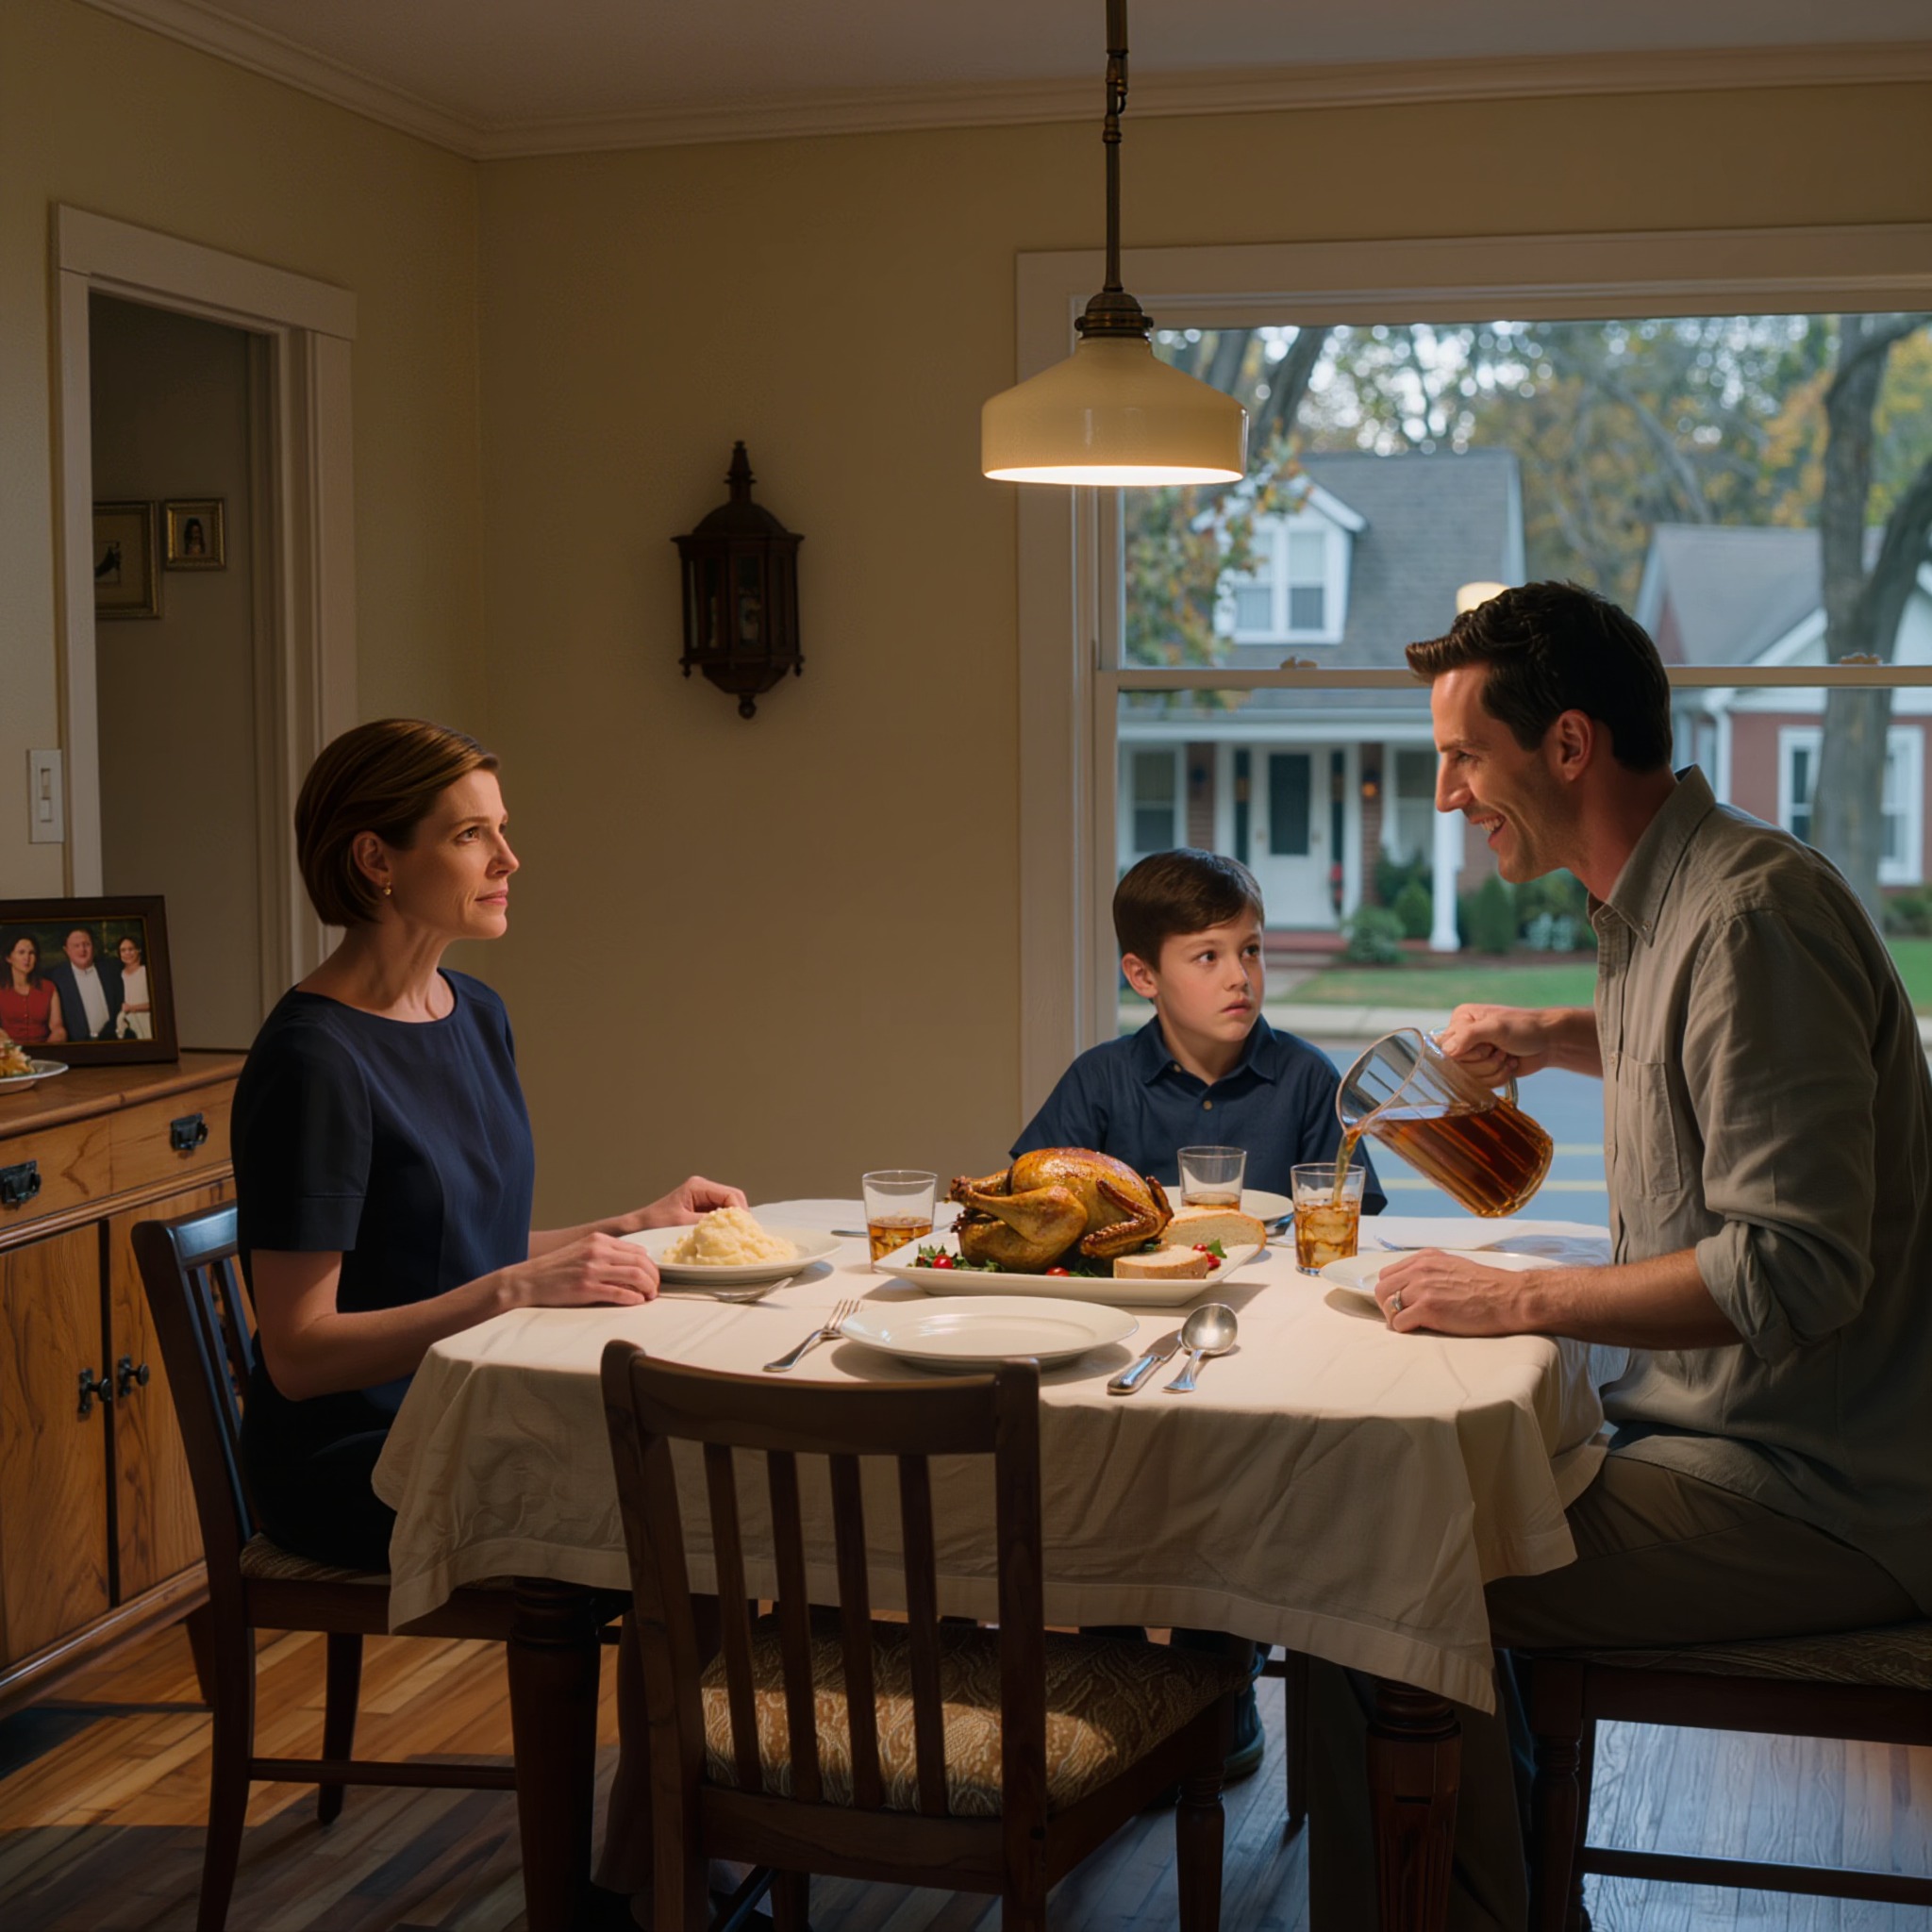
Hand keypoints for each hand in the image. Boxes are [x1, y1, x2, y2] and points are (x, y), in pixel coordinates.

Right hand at [503, 1231, 659, 1307]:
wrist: (529, 1280)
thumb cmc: (556, 1268)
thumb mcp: (582, 1250)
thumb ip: (607, 1253)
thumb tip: (636, 1262)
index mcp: (599, 1240)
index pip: (637, 1250)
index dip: (651, 1266)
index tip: (653, 1277)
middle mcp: (597, 1251)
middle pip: (641, 1262)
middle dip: (654, 1277)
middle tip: (655, 1289)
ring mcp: (592, 1269)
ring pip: (635, 1275)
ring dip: (648, 1288)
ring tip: (649, 1297)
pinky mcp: (586, 1288)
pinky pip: (619, 1293)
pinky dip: (633, 1298)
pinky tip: (637, 1302)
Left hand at [631, 1174, 748, 1229]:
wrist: (641, 1226)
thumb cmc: (656, 1223)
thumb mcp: (683, 1223)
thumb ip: (707, 1222)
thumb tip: (729, 1227)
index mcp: (698, 1186)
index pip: (730, 1194)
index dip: (739, 1210)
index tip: (743, 1227)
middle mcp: (703, 1187)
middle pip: (733, 1197)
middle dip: (739, 1214)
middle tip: (743, 1232)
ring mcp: (703, 1196)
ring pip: (729, 1204)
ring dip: (733, 1218)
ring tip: (735, 1234)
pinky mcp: (701, 1206)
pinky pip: (720, 1211)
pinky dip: (725, 1222)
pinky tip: (725, 1233)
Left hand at [1375, 1250, 1529, 1335]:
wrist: (1508, 1298)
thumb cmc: (1487, 1287)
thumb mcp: (1453, 1267)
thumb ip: (1431, 1272)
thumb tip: (1414, 1287)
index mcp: (1425, 1258)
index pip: (1388, 1273)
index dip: (1392, 1290)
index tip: (1401, 1302)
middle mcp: (1420, 1269)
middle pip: (1382, 1288)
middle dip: (1387, 1305)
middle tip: (1403, 1316)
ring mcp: (1423, 1288)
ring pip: (1386, 1305)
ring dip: (1394, 1317)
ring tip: (1412, 1324)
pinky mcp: (1428, 1308)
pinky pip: (1399, 1322)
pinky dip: (1405, 1329)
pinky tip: (1420, 1329)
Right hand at [1435, 1004, 1554, 1084]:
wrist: (1549, 1041)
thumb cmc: (1524, 1028)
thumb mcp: (1496, 1027)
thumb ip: (1468, 1036)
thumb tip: (1445, 1053)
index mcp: (1460, 1020)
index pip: (1445, 1049)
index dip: (1467, 1054)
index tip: (1488, 1046)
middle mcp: (1462, 1038)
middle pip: (1457, 1067)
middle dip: (1484, 1062)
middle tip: (1500, 1049)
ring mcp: (1473, 1056)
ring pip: (1470, 1079)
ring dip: (1494, 1069)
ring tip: (1507, 1056)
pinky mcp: (1484, 1071)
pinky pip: (1482, 1085)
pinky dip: (1499, 1077)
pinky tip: (1510, 1064)